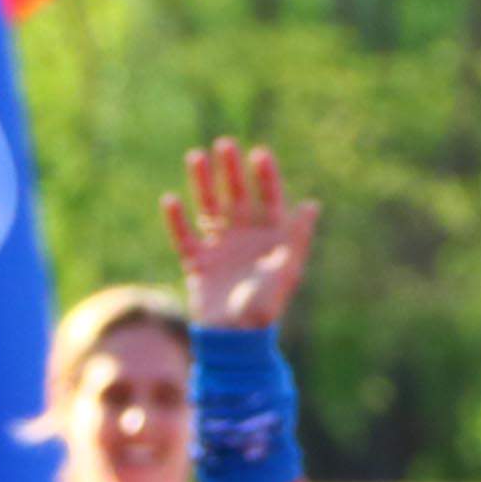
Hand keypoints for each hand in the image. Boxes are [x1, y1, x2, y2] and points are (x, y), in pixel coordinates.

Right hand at [163, 136, 318, 333]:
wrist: (235, 337)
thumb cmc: (266, 306)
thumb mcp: (286, 269)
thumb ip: (296, 237)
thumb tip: (311, 204)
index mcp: (270, 237)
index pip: (268, 198)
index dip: (264, 176)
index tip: (259, 154)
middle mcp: (245, 237)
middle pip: (236, 196)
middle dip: (231, 170)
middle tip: (225, 144)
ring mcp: (220, 248)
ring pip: (209, 207)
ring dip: (203, 183)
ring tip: (195, 156)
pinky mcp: (197, 263)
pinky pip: (184, 236)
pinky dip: (176, 220)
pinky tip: (170, 199)